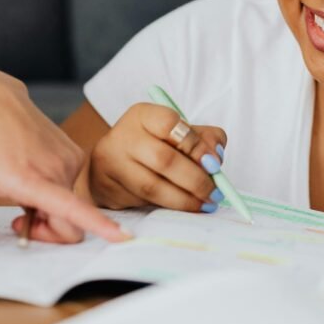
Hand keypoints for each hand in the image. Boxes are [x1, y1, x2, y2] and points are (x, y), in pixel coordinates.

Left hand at [0, 69, 127, 251]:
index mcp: (31, 178)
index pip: (72, 209)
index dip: (99, 225)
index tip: (122, 236)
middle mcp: (57, 169)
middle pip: (70, 224)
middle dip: (49, 231)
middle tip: (18, 220)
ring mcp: (70, 159)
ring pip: (71, 206)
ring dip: (49, 209)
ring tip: (20, 190)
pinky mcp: (75, 153)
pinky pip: (72, 187)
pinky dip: (55, 191)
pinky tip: (31, 175)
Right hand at [89, 102, 226, 212]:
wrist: (113, 163)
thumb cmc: (154, 145)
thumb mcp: (179, 133)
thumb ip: (205, 138)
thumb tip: (216, 157)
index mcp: (142, 115)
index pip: (169, 124)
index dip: (195, 145)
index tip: (215, 164)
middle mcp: (122, 136)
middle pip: (163, 160)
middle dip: (196, 180)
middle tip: (216, 193)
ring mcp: (111, 164)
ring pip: (152, 187)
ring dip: (185, 200)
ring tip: (206, 204)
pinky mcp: (107, 190)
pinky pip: (142, 203)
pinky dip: (169, 208)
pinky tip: (184, 208)